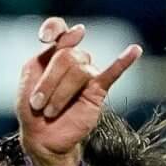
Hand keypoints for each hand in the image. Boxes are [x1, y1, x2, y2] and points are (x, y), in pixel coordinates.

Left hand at [17, 17, 140, 165]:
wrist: (41, 136)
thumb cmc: (33, 107)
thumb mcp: (31, 76)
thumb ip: (49, 53)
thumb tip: (80, 31)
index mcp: (53, 53)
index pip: (59, 29)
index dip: (53, 28)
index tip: (44, 38)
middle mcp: (73, 59)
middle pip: (66, 56)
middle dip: (48, 82)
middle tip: (37, 103)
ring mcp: (87, 74)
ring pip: (79, 71)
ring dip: (59, 94)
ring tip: (50, 111)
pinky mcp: (99, 90)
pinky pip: (113, 73)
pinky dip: (124, 62)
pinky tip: (134, 50)